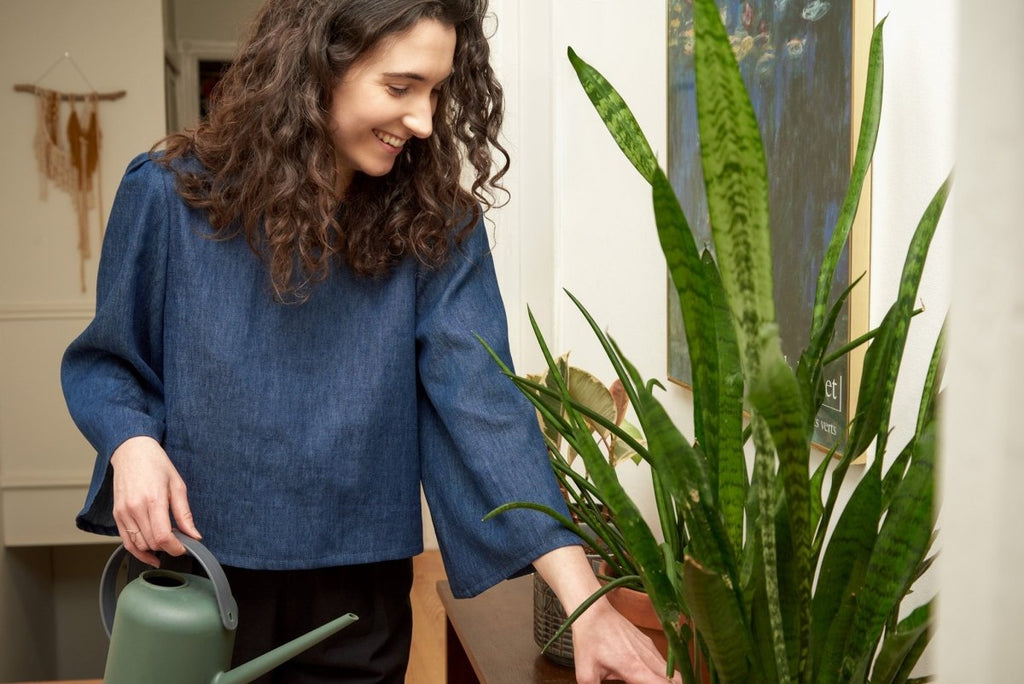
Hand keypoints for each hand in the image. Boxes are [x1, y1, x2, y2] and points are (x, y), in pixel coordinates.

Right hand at [110, 435, 200, 565]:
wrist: (132, 452)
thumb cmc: (156, 465)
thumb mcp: (178, 485)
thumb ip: (185, 514)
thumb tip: (194, 535)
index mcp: (153, 500)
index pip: (163, 536)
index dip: (175, 548)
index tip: (184, 548)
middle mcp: (135, 508)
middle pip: (151, 543)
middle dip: (167, 547)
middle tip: (179, 542)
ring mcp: (123, 513)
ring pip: (138, 545)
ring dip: (153, 549)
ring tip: (166, 543)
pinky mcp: (116, 515)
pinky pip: (126, 541)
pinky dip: (137, 550)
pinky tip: (149, 553)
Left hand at [533, 546, 680, 682]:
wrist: (593, 610)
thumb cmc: (589, 639)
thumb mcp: (586, 672)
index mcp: (635, 669)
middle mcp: (648, 659)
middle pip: (677, 679)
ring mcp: (650, 649)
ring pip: (671, 671)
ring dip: (668, 680)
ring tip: (651, 681)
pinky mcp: (648, 643)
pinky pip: (663, 662)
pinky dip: (662, 672)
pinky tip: (647, 676)